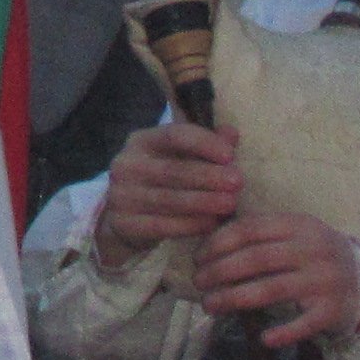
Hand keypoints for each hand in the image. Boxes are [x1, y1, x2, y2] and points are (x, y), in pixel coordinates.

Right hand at [93, 120, 241, 255]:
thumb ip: (206, 145)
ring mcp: (121, 195)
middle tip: (237, 182)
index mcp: (141, 141)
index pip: (173, 135)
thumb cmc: (163, 181)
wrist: (127, 217)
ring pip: (169, 200)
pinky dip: (190, 225)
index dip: (203, 144)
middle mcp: (127, 165)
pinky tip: (212, 224)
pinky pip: (161, 225)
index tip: (230, 155)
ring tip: (230, 204)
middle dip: (209, 176)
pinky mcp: (124, 223)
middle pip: (173, 170)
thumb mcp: (179, 158)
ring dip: (204, 202)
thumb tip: (231, 133)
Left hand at [193, 208, 359, 348]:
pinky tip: (263, 339)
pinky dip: (283, 332)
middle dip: (220, 271)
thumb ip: (261, 235)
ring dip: (235, 299)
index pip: (251, 229)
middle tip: (198, 282)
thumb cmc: (315, 256)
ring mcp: (324, 280)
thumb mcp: (295, 235)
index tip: (198, 257)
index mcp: (299, 225)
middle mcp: (313, 249)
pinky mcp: (332, 310)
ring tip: (210, 305)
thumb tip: (209, 244)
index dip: (219, 243)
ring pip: (272, 290)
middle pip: (257, 259)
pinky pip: (304, 323)